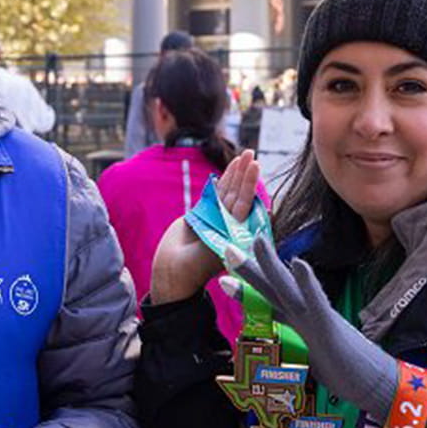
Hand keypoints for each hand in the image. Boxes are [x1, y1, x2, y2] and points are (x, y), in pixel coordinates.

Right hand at [149, 150, 262, 303]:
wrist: (171, 273)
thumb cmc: (193, 269)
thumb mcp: (214, 252)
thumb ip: (227, 235)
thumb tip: (242, 224)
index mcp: (235, 234)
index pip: (245, 205)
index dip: (249, 185)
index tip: (255, 167)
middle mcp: (228, 225)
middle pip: (238, 195)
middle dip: (244, 174)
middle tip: (250, 153)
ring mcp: (215, 219)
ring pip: (227, 193)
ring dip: (235, 174)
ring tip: (244, 155)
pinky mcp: (202, 216)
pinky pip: (214, 196)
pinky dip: (221, 183)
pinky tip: (230, 169)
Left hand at [225, 235, 398, 419]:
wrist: (376, 384)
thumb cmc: (348, 373)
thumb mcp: (315, 360)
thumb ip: (302, 351)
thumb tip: (291, 356)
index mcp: (302, 324)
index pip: (270, 304)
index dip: (248, 291)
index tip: (226, 278)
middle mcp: (306, 316)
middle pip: (273, 289)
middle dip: (250, 269)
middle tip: (226, 247)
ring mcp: (317, 319)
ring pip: (288, 289)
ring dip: (271, 265)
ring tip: (257, 242)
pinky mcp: (330, 328)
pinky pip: (316, 303)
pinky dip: (307, 284)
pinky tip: (298, 264)